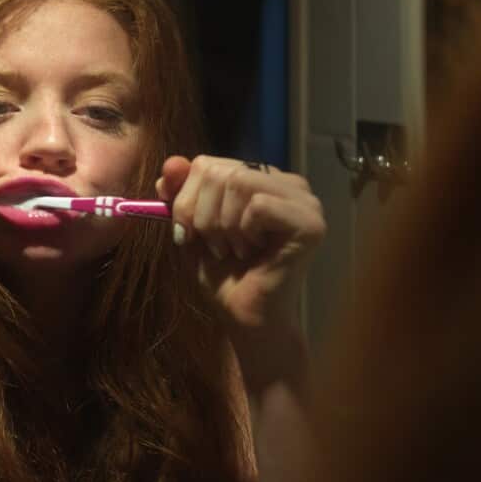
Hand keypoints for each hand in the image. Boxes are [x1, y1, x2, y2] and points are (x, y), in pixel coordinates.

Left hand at [157, 155, 325, 328]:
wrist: (245, 318)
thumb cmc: (224, 275)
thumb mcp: (192, 228)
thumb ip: (181, 194)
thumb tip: (170, 163)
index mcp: (262, 179)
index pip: (209, 163)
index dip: (186, 198)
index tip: (186, 233)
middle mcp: (288, 184)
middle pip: (222, 170)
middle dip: (202, 214)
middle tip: (215, 247)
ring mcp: (304, 201)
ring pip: (239, 182)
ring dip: (222, 225)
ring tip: (234, 250)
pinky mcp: (310, 223)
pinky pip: (259, 205)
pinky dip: (244, 232)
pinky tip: (253, 252)